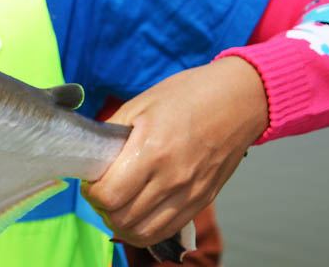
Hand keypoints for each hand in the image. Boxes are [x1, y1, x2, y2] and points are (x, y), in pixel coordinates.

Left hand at [81, 56, 268, 248]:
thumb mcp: (140, 104)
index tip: (90, 182)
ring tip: (116, 205)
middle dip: (101, 208)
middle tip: (99, 193)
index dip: (92, 192)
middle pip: (122, 218)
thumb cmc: (188, 96)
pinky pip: (165, 230)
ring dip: (121, 223)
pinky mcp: (202, 200)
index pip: (110, 195)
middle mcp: (172, 178)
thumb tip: (92, 155)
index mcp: (153, 150)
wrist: (237, 100)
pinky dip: (144, 229)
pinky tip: (136, 213)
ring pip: (142, 232)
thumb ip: (112, 133)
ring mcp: (190, 193)